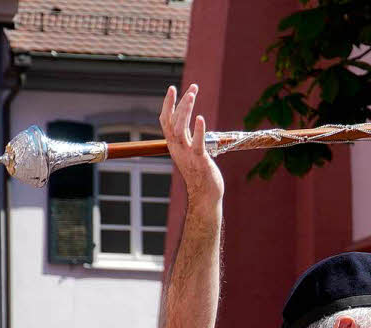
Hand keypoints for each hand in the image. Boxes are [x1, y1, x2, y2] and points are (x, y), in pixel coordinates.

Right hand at [160, 84, 223, 203]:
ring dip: (186, 111)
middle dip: (180, 102)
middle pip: (173, 121)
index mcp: (174, 145)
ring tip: (192, 95)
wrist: (205, 195)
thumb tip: (192, 127)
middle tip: (192, 88)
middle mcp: (177, 148)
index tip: (172, 88)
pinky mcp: (200, 160)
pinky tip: (200, 118)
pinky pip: (197, 144)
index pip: (166, 121)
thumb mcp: (190, 154)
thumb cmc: (199, 175)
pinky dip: (198, 130)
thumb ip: (188, 140)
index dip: (167, 104)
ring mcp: (187, 154)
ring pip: (181, 129)